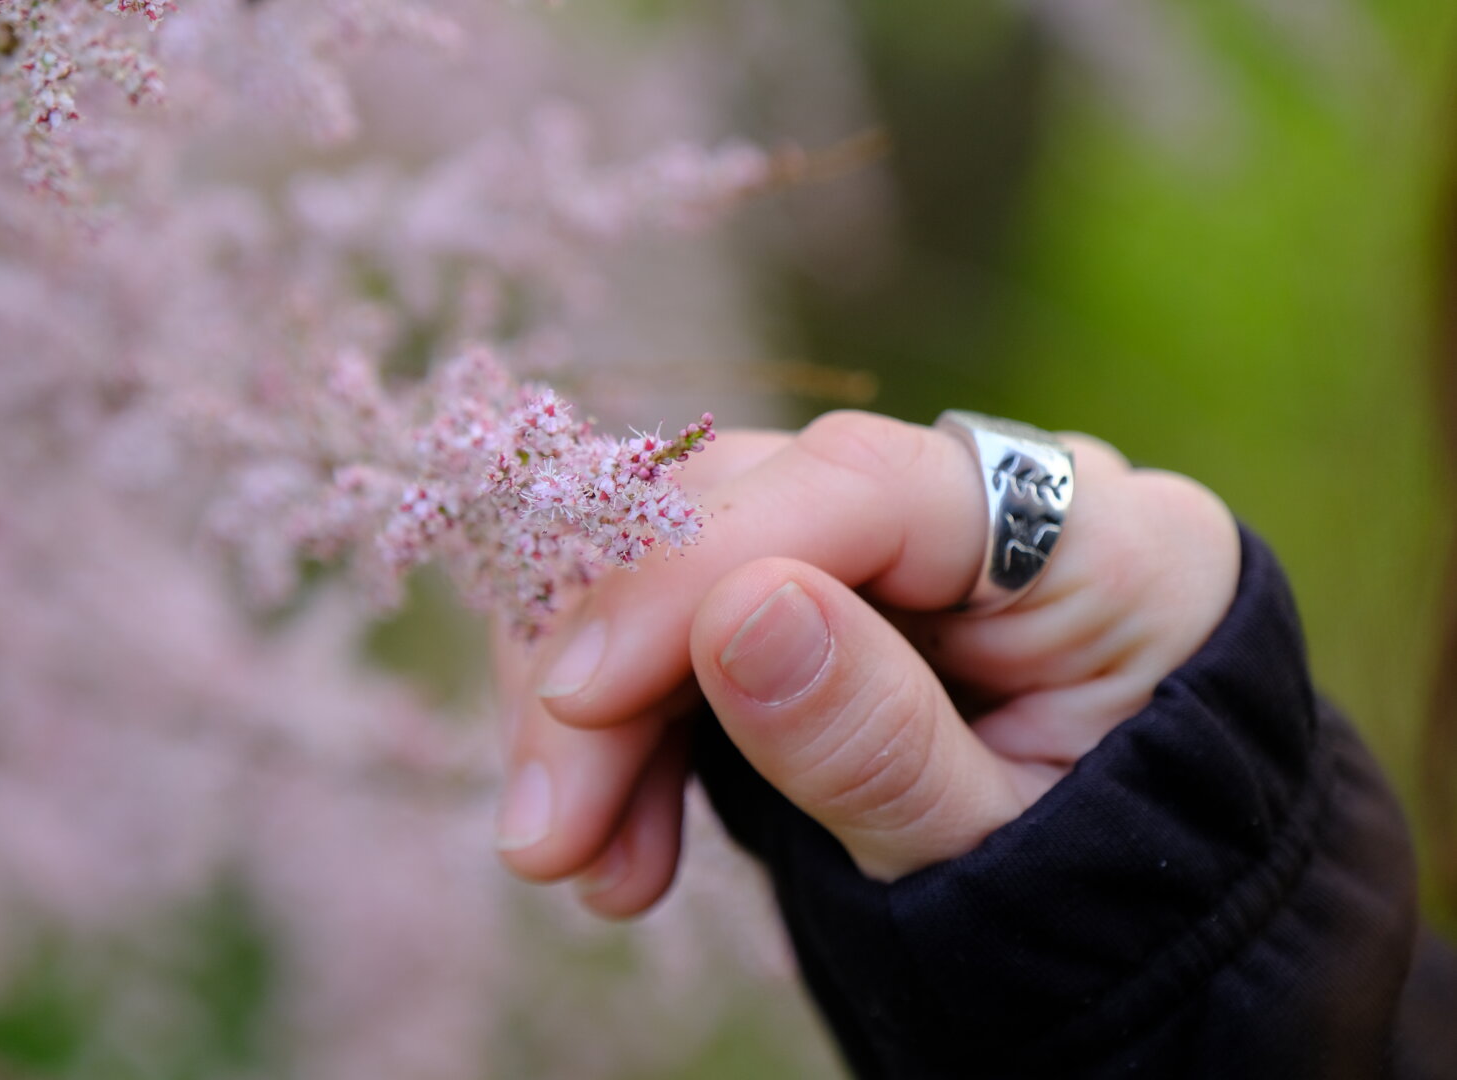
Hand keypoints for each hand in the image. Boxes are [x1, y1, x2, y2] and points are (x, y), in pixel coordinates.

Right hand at [493, 411, 1238, 915]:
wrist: (1111, 922)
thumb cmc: (1086, 895)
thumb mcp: (993, 855)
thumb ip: (879, 741)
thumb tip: (737, 612)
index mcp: (1100, 544)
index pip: (863, 487)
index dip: (696, 570)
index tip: (579, 696)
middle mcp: (989, 498)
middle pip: (743, 508)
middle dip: (617, 668)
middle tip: (547, 840)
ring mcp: (897, 531)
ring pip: (681, 549)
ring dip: (600, 702)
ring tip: (583, 862)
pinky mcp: (822, 574)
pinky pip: (682, 601)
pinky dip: (623, 708)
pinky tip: (614, 824)